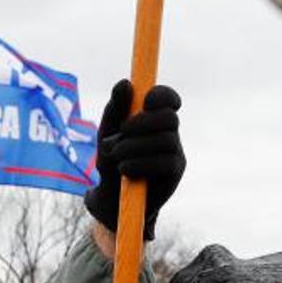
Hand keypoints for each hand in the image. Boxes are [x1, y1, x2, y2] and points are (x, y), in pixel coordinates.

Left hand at [84, 79, 184, 238]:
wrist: (111, 199)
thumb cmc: (111, 161)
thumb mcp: (106, 133)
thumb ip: (115, 109)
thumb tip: (125, 83)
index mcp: (154, 118)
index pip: (168, 98)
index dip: (162, 95)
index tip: (146, 100)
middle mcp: (169, 133)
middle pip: (169, 117)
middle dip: (144, 122)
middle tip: (123, 131)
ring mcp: (175, 153)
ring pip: (166, 140)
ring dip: (135, 145)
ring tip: (116, 156)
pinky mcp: (175, 173)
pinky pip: (165, 162)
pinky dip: (141, 163)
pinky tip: (125, 169)